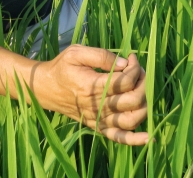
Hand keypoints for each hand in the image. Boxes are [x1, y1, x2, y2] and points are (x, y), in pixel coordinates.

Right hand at [33, 45, 147, 144]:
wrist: (45, 88)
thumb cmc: (61, 68)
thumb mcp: (76, 52)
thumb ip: (101, 55)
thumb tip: (124, 63)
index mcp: (91, 85)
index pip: (125, 81)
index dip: (135, 68)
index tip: (131, 58)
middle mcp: (96, 106)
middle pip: (133, 100)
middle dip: (143, 83)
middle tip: (138, 70)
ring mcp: (98, 119)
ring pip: (130, 120)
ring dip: (144, 105)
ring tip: (141, 89)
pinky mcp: (97, 126)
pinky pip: (118, 137)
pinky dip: (134, 140)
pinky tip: (148, 137)